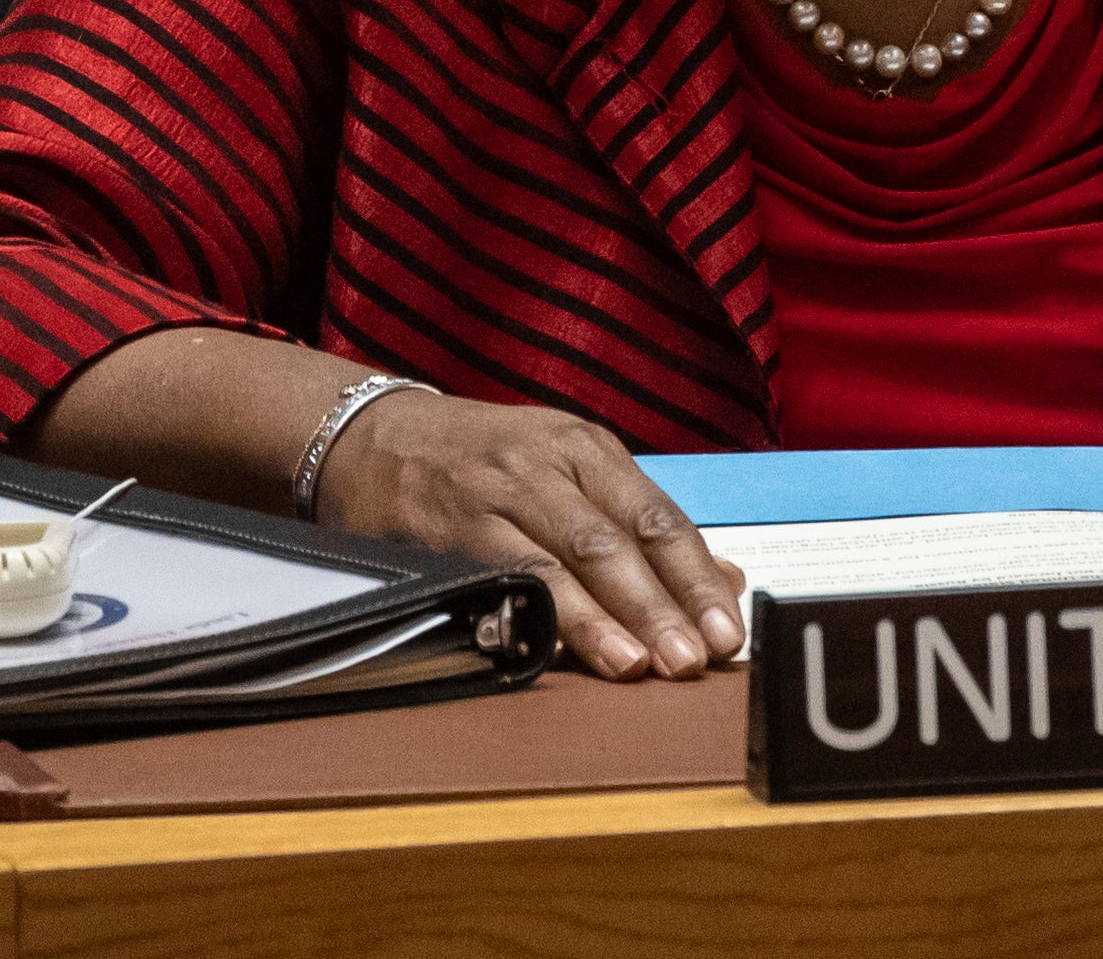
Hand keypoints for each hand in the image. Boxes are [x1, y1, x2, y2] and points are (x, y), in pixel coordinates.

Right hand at [319, 391, 747, 681]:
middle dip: (662, 604)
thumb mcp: (568, 471)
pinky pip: (501, 574)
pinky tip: (557, 647)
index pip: (658, 518)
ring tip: (637, 665)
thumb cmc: (485, 461)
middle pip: (618, 540)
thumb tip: (728, 581)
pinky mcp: (451, 528)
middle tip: (694, 658)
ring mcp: (499, 494)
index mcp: (588, 450)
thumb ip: (641, 526)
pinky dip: (535, 613)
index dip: (697, 578)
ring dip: (605, 618)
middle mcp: (549, 465)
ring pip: (563, 559)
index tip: (729, 629)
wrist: (374, 437)